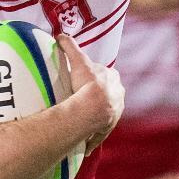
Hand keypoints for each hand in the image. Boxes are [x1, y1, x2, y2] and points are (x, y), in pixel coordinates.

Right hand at [58, 33, 124, 149]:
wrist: (92, 108)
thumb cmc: (86, 83)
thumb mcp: (78, 61)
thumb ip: (70, 46)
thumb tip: (60, 35)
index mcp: (114, 78)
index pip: (104, 75)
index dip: (93, 76)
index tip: (82, 80)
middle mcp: (118, 95)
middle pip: (106, 94)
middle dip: (97, 97)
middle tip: (80, 100)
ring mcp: (115, 112)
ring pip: (105, 112)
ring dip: (97, 116)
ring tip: (82, 120)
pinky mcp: (109, 127)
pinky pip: (101, 132)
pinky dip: (94, 137)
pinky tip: (86, 144)